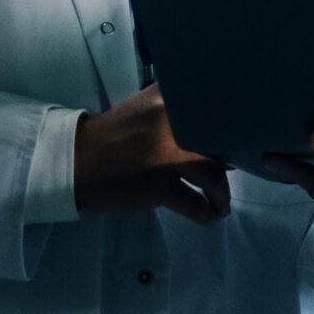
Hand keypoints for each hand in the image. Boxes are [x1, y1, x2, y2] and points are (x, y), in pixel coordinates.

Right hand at [73, 85, 230, 223]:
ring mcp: (166, 155)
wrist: (73, 160)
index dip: (236, 129)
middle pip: (220, 144)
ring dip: (221, 194)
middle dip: (231, 163)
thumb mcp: (149, 109)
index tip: (241, 141)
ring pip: (213, 175)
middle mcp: (172, 122)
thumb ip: (180, 111)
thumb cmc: (113, 136)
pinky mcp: (159, 185)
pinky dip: (205, 211)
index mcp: (170, 99)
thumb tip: (217, 127)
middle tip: (231, 173)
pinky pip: (194, 202)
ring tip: (221, 203)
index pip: (219, 109)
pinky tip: (207, 214)